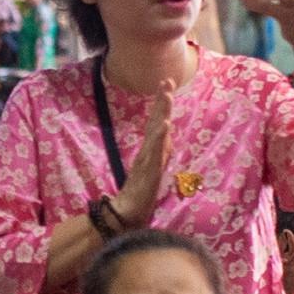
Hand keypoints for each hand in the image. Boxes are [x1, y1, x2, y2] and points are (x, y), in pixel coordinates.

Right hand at [110, 87, 172, 225]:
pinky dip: (160, 136)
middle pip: (156, 122)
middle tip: (167, 81)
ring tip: (167, 95)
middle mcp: (148, 151)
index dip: (161, 105)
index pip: (156, 123)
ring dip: (162, 112)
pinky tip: (165, 124)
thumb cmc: (138, 195)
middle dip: (162, 101)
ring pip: (156, 131)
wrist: (126, 213)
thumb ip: (158, 155)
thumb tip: (165, 140)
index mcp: (149, 151)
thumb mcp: (153, 171)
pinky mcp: (149, 170)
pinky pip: (156, 151)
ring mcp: (148, 159)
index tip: (166, 86)